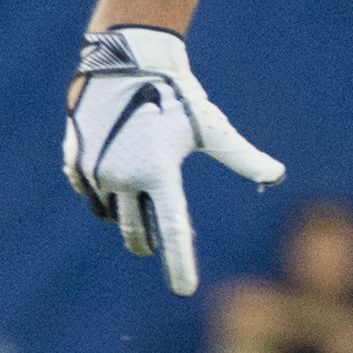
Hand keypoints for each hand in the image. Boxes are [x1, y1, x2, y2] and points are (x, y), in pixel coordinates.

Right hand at [62, 26, 284, 296]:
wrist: (127, 62)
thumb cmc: (177, 95)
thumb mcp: (212, 128)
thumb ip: (242, 156)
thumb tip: (277, 175)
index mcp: (160, 173)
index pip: (171, 231)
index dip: (179, 263)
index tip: (184, 290)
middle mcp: (124, 178)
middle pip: (136, 233)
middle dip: (147, 243)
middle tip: (155, 243)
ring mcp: (95, 172)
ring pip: (111, 213)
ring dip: (126, 210)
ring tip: (138, 186)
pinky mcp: (75, 163)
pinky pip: (91, 193)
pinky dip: (104, 191)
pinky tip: (116, 168)